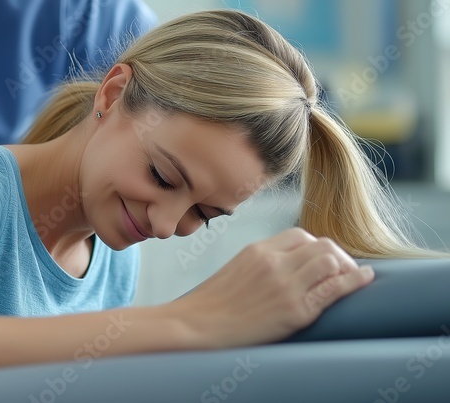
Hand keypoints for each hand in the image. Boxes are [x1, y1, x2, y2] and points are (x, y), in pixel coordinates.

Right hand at [168, 227, 373, 347]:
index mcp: (257, 250)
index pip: (300, 236)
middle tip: (344, 271)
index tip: (323, 261)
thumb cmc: (212, 304)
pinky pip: (333, 289)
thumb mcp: (235, 270)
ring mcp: (285, 286)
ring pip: (331, 261)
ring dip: (347, 268)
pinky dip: (355, 281)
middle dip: (339, 256)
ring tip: (352, 279)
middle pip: (321, 245)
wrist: (196, 324)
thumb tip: (287, 267)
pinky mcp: (295, 311)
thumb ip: (261, 264)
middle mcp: (273, 263)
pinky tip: (365, 278)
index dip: (318, 246)